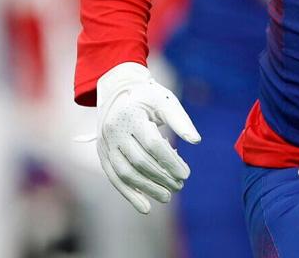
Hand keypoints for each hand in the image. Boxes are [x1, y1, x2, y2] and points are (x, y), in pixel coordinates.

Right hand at [93, 62, 200, 213]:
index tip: (186, 173)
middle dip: (161, 176)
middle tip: (180, 185)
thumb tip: (196, 141)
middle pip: (139, 161)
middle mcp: (113, 131)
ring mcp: (105, 144)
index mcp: (130, 116)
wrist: (118, 91)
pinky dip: (128, 194)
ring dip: (146, 189)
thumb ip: (181, 120)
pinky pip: (114, 178)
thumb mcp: (165, 101)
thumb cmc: (147, 96)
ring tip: (167, 196)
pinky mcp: (102, 154)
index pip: (152, 144)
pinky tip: (144, 207)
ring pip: (124, 173)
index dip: (170, 161)